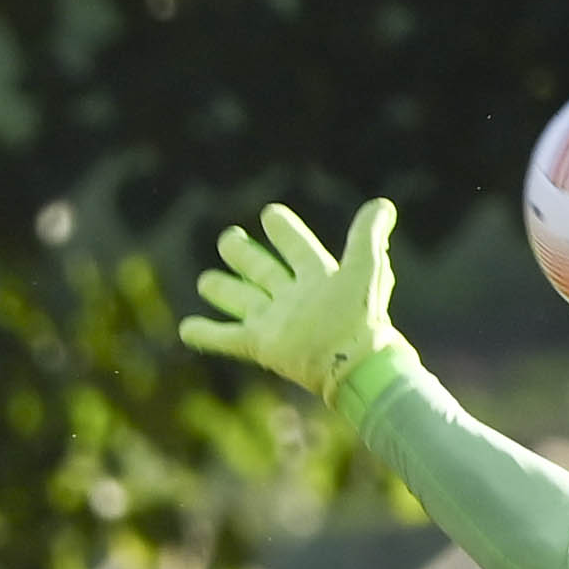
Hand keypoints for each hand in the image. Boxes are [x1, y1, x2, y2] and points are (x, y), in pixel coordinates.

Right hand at [178, 198, 404, 400]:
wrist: (351, 363)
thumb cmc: (359, 315)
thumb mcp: (366, 267)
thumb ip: (368, 235)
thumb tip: (382, 206)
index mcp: (318, 277)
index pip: (297, 248)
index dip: (285, 231)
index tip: (270, 214)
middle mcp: (294, 298)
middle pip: (263, 272)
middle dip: (244, 256)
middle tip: (226, 239)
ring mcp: (275, 322)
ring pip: (243, 301)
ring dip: (224, 290)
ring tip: (204, 281)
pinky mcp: (260, 344)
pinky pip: (227, 338)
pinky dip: (206, 334)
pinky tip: (186, 328)